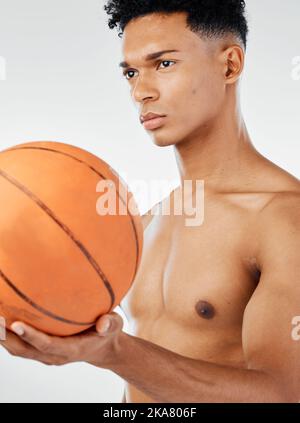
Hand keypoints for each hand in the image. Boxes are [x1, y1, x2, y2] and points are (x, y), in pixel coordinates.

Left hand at [0, 312, 122, 367]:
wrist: (103, 349)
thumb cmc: (108, 334)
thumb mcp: (115, 326)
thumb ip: (110, 323)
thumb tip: (103, 323)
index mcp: (71, 350)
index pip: (47, 345)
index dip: (31, 336)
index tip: (16, 324)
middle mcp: (54, 355)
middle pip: (24, 350)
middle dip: (6, 337)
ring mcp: (46, 354)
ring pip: (18, 349)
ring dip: (3, 337)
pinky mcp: (41, 350)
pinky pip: (21, 344)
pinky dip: (8, 334)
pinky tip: (2, 315)